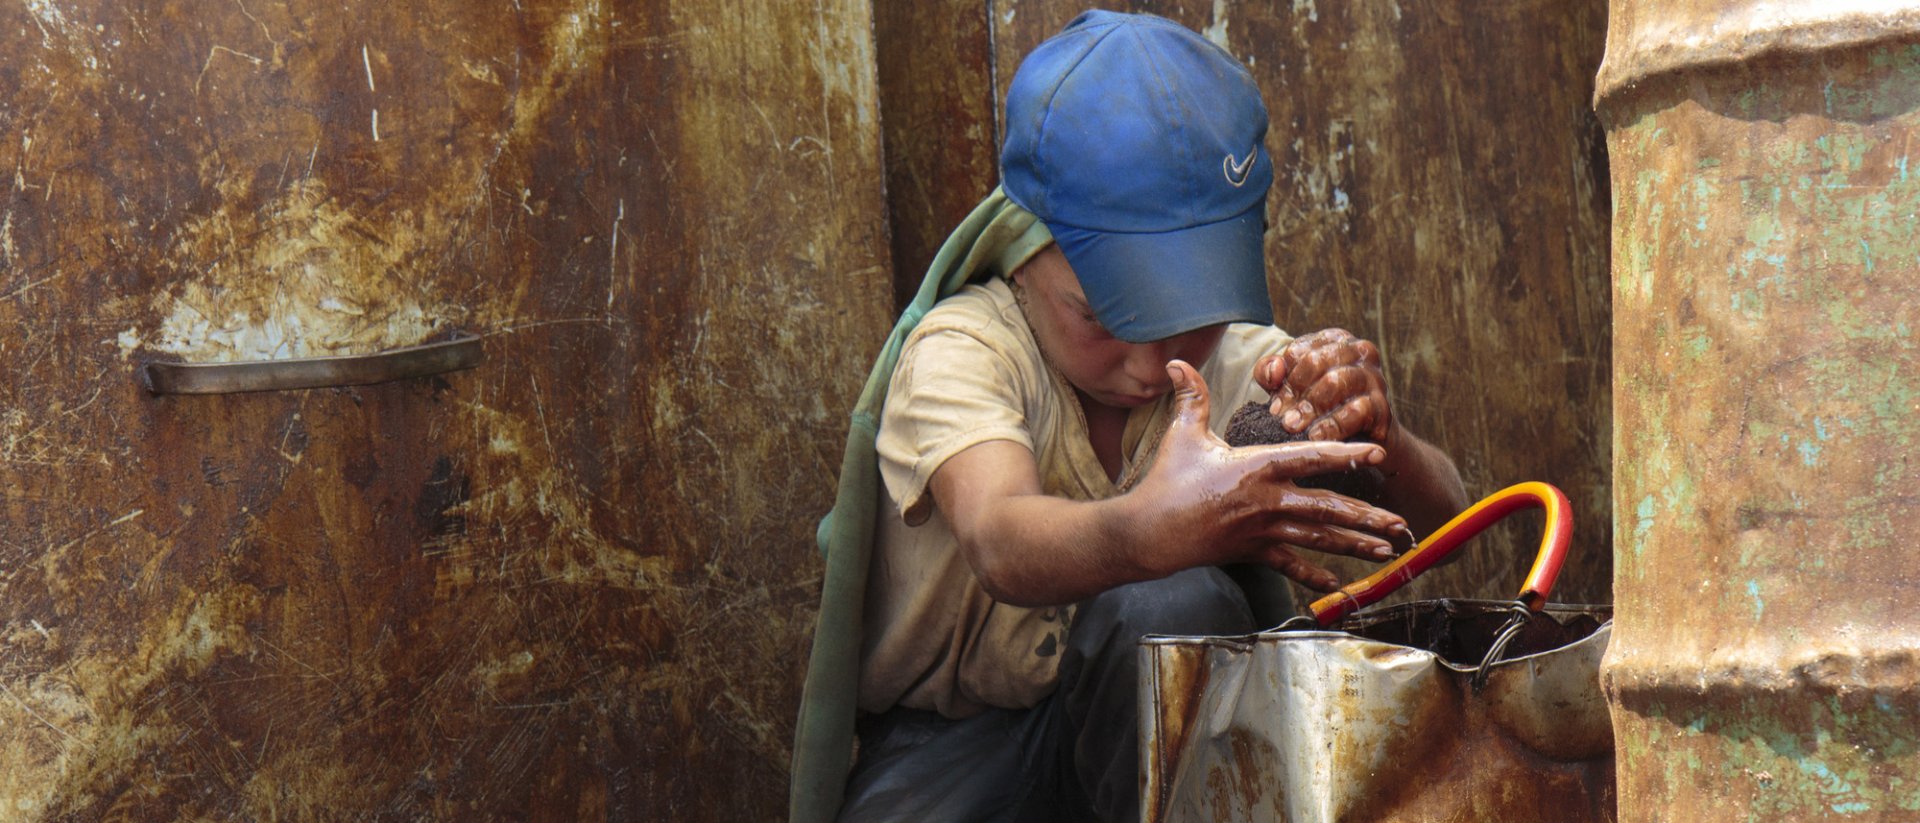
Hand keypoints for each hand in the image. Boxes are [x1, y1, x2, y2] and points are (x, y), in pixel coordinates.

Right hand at [1127, 360, 1411, 590]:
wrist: (1147, 533)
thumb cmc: (1166, 482)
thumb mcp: (1182, 436)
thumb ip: (1191, 398)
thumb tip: (1175, 363)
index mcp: (1256, 468)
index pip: (1310, 457)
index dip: (1346, 453)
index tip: (1376, 452)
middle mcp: (1267, 502)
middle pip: (1327, 507)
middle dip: (1367, 516)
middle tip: (1400, 522)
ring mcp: (1263, 531)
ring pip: (1318, 538)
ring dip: (1355, 544)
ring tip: (1387, 549)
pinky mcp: (1252, 553)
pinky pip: (1288, 565)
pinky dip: (1313, 574)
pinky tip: (1338, 583)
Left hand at [1256, 329, 1392, 443]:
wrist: (1364, 440)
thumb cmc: (1321, 407)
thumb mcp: (1290, 388)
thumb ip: (1271, 374)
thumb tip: (1274, 370)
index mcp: (1335, 340)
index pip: (1301, 350)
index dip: (1283, 379)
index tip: (1276, 405)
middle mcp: (1359, 351)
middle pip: (1317, 361)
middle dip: (1296, 392)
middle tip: (1283, 419)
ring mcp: (1374, 377)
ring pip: (1336, 381)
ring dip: (1311, 407)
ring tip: (1294, 427)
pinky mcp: (1383, 405)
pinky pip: (1356, 411)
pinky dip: (1333, 425)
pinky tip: (1317, 438)